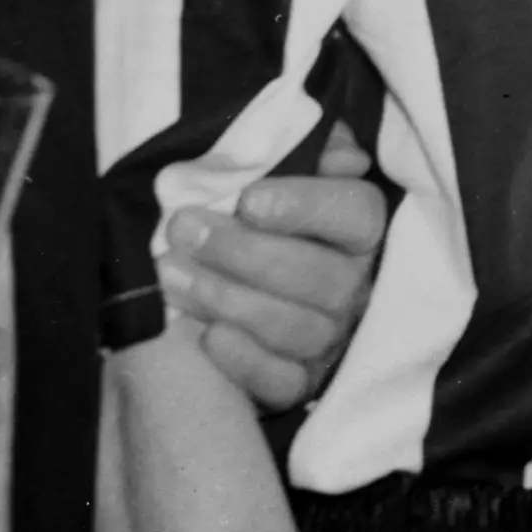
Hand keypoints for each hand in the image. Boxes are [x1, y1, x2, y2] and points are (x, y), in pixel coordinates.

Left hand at [168, 123, 386, 414]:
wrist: (228, 278)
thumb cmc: (257, 217)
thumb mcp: (285, 171)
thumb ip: (312, 149)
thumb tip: (336, 152)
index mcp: (358, 229)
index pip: (356, 213)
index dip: (306, 207)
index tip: (248, 200)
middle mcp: (355, 285)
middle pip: (322, 277)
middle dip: (245, 253)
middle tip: (184, 230)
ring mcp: (331, 337)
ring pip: (299, 329)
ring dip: (230, 301)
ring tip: (173, 276)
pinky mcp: (302, 381)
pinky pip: (284, 382)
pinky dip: (246, 362)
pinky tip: (207, 336)